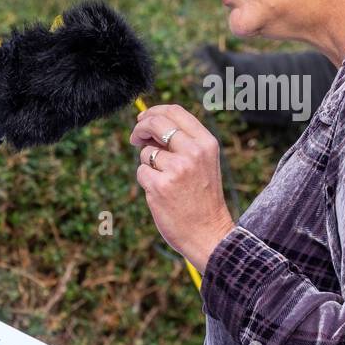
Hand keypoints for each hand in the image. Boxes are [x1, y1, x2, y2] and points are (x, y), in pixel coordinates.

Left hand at [131, 103, 234, 273]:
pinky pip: (141, 172)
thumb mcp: (204, 163)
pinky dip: (146, 180)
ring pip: (146, 152)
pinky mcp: (160, 186)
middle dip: (140, 128)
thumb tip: (148, 125)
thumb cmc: (203, 198)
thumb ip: (183, 142)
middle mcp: (193, 152)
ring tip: (165, 181)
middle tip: (135, 138)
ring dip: (148, 163)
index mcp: (206, 143)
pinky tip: (161, 193)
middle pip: (156, 123)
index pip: (175, 112)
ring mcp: (176, 169)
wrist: (209, 233)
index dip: (154, 111)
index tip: (143, 118)